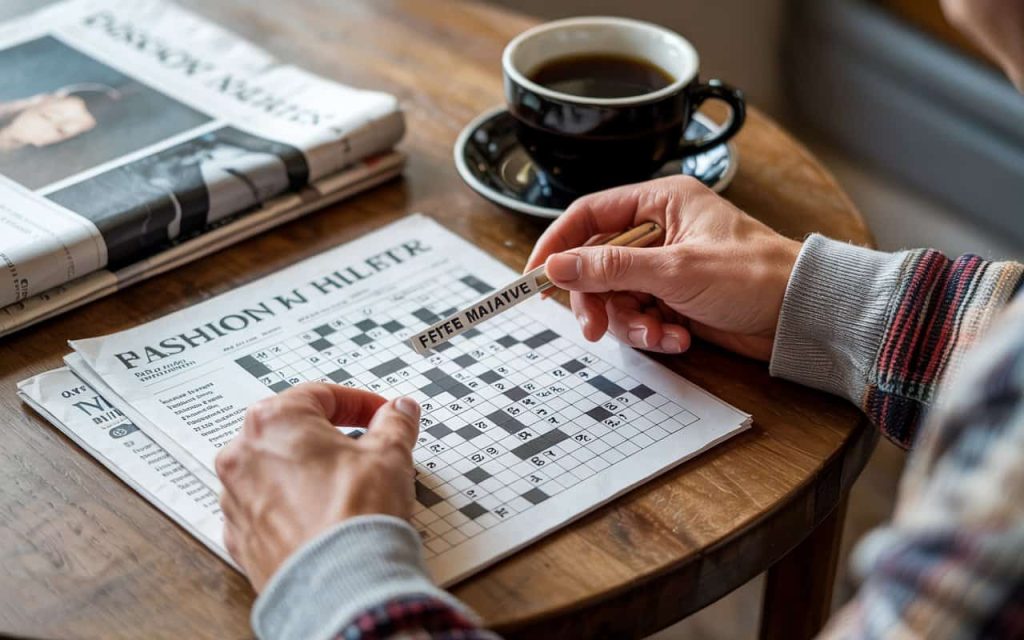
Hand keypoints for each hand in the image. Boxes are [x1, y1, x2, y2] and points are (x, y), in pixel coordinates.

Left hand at [215, 383, 420, 591]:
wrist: (339, 586)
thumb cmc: (355, 515)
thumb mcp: (390, 455)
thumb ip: (394, 424)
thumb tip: (399, 411)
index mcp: (274, 421)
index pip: (321, 396)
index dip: (359, 404)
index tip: (381, 415)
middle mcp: (242, 455)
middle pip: (292, 432)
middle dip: (330, 439)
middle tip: (364, 451)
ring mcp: (235, 499)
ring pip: (276, 472)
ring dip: (308, 473)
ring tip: (346, 489)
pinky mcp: (240, 538)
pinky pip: (268, 510)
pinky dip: (293, 508)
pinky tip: (323, 518)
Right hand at [525, 175, 801, 361]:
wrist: (801, 315)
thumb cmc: (756, 275)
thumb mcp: (675, 269)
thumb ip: (611, 267)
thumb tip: (557, 266)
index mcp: (660, 203)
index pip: (589, 215)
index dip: (557, 244)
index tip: (535, 276)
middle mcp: (659, 231)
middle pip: (596, 263)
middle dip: (597, 299)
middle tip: (595, 328)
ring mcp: (665, 267)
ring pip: (616, 296)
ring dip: (630, 322)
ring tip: (659, 333)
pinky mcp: (675, 298)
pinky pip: (640, 315)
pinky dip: (652, 331)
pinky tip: (678, 336)